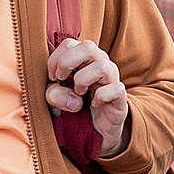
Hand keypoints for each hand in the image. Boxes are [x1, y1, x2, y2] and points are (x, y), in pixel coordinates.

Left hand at [48, 37, 128, 157]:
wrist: (95, 129)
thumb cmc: (75, 105)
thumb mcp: (56, 100)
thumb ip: (53, 93)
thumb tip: (71, 96)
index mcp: (83, 58)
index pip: (70, 44)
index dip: (56, 58)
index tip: (52, 77)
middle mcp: (100, 63)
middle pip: (88, 46)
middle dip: (68, 62)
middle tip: (62, 79)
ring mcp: (112, 78)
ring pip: (102, 66)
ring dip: (83, 80)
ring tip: (79, 92)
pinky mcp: (120, 96)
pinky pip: (116, 89)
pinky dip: (101, 97)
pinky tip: (94, 104)